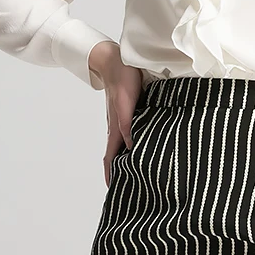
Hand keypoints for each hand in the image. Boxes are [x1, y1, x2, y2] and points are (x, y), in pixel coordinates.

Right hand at [88, 40, 142, 186]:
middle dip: (120, 171)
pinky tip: (143, 143)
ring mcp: (122, 120)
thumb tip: (132, 147)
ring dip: (128, 158)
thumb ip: (128, 124)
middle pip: (116, 155)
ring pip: (124, 144)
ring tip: (136, 170)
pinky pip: (130, 132)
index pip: (111, 158)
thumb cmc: (122, 80)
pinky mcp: (128, 112)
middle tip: (130, 186)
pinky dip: (133, 143)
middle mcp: (118, 128)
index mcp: (116, 129)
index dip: (112, 175)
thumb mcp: (126, 102)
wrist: (115, 62)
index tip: (115, 192)